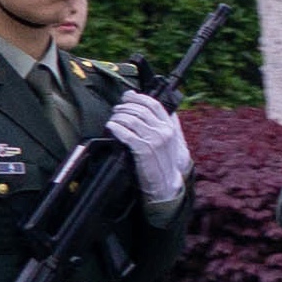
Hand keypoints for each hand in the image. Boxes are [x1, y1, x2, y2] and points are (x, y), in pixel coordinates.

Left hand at [106, 89, 188, 204]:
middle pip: (140, 110)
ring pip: (132, 120)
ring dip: (118, 117)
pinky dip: (116, 128)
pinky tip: (111, 127)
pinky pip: (126, 134)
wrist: (166, 184)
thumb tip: (154, 105)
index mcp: (169, 126)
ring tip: (113, 120)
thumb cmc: (164, 161)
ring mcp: (154, 141)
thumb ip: (165, 122)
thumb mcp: (171, 139)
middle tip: (116, 110)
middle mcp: (163, 131)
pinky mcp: (144, 151)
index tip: (126, 97)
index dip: (137, 98)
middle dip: (124, 107)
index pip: (153, 104)